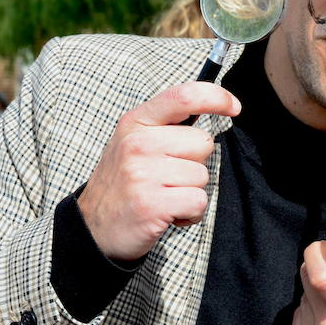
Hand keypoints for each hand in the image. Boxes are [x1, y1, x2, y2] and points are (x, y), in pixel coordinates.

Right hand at [79, 82, 240, 260]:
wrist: (92, 228)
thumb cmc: (124, 182)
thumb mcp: (134, 141)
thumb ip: (167, 125)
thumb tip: (215, 105)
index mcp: (136, 122)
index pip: (184, 96)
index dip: (217, 98)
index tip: (233, 108)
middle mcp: (138, 144)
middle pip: (203, 143)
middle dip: (195, 163)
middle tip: (168, 177)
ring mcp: (143, 174)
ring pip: (202, 175)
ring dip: (191, 191)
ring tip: (165, 196)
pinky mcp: (152, 204)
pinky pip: (199, 202)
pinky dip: (191, 213)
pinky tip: (169, 214)